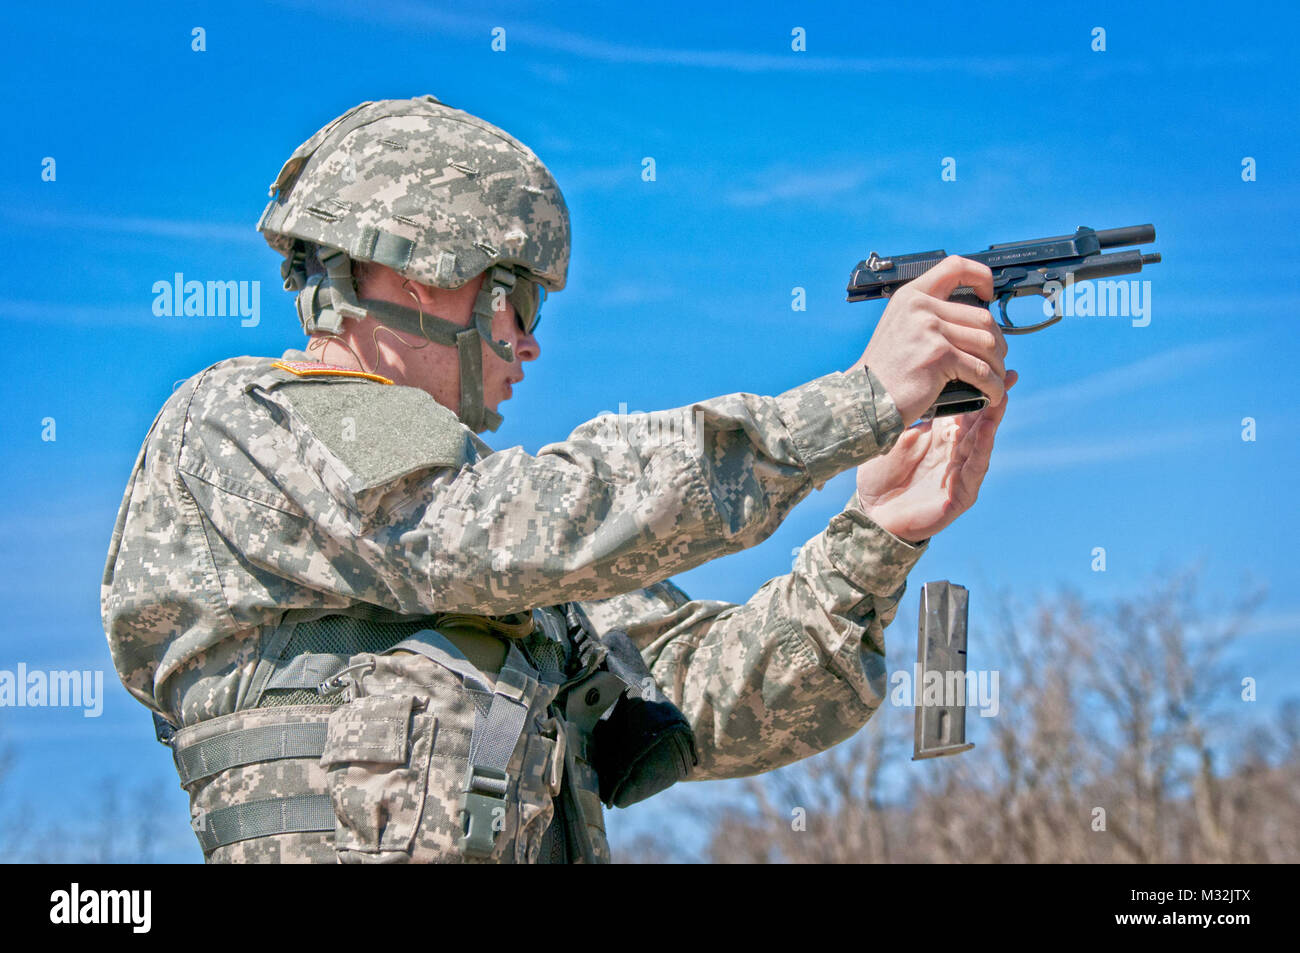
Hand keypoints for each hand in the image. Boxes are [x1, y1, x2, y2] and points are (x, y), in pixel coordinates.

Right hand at [848, 255, 1007, 423]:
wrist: (865, 398)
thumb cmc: (885, 372)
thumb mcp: (901, 329)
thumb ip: (930, 317)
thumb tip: (976, 321)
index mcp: (911, 296)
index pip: (955, 267)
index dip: (979, 275)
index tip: (988, 292)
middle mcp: (920, 307)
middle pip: (982, 317)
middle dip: (997, 343)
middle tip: (995, 360)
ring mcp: (929, 329)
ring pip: (987, 343)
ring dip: (997, 366)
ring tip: (995, 380)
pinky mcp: (939, 354)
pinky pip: (981, 370)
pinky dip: (993, 386)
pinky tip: (992, 394)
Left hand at [855, 370, 1016, 543]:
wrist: (871, 513)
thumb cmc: (884, 475)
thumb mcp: (902, 436)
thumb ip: (919, 414)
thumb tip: (925, 378)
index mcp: (944, 438)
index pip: (968, 408)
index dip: (979, 387)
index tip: (991, 364)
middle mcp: (957, 454)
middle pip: (981, 422)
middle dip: (994, 399)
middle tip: (1007, 375)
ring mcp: (961, 476)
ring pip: (982, 444)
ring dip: (992, 422)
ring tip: (1001, 398)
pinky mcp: (960, 498)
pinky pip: (973, 472)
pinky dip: (980, 451)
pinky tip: (985, 432)